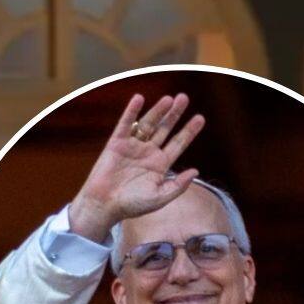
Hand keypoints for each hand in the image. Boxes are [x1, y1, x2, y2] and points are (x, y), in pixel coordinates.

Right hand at [69, 94, 204, 241]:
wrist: (104, 206)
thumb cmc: (131, 205)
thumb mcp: (159, 198)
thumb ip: (177, 186)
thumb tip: (196, 171)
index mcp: (160, 164)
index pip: (178, 143)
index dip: (189, 131)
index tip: (200, 118)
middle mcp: (147, 152)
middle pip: (164, 129)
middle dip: (174, 114)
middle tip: (184, 98)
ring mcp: (132, 146)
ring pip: (148, 124)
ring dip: (157, 111)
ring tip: (169, 98)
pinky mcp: (116, 144)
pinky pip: (125, 125)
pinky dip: (131, 112)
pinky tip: (139, 99)